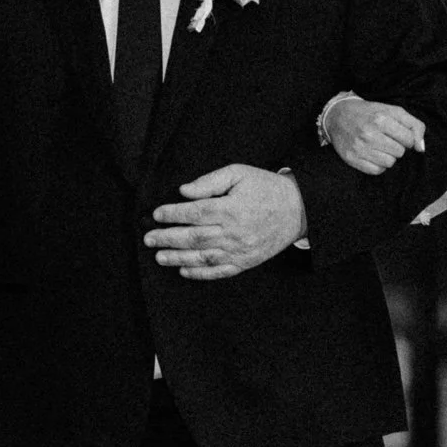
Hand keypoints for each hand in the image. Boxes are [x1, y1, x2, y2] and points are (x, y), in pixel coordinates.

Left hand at [145, 164, 305, 278]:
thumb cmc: (266, 188)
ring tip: (159, 257)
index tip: (156, 214)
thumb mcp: (239, 173)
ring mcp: (240, 250)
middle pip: (194, 237)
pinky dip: (200, 273)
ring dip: (178, 258)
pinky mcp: (246, 261)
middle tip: (148, 238)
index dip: (172, 214)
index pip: (194, 212)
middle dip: (168, 238)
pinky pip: (220, 271)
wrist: (298, 209)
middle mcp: (234, 232)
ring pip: (203, 257)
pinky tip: (184, 270)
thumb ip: (210, 181)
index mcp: (231, 208)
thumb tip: (184, 191)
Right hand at [324, 95, 425, 174]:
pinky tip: (372, 154)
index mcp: (381, 119)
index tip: (398, 134)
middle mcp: (369, 133)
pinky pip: (377, 171)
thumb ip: (413, 125)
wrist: (337, 116)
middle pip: (400, 152)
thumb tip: (421, 148)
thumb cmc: (370, 113)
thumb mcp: (393, 111)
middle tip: (386, 139)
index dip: (407, 138)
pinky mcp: (352, 159)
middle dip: (397, 147)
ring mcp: (359, 147)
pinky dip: (378, 165)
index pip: (409, 140)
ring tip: (379, 146)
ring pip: (389, 163)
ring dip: (388, 156)